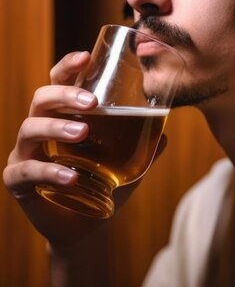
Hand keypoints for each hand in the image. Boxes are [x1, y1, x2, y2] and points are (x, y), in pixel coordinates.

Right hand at [3, 51, 155, 248]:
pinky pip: (26, 171)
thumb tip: (165, 132)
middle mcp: (40, 129)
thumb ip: (143, 148)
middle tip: (93, 103)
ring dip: (56, 127)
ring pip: (29, 128)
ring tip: (82, 132)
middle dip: (65, 95)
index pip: (58, 82)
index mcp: (62, 116)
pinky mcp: (17, 180)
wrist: (87, 229)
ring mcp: (25, 153)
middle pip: (41, 99)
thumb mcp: (127, 165)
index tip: (86, 57)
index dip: (68, 67)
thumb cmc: (103, 186)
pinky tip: (70, 178)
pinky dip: (48, 171)